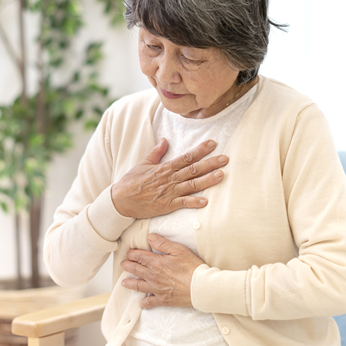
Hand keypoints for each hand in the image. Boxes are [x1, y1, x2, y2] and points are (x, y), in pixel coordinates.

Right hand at [110, 138, 227, 218]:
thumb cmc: (131, 182)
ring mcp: (169, 192)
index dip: (201, 150)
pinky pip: (183, 203)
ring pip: (192, 185)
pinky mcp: (166, 205)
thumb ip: (156, 152)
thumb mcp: (143, 163)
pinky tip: (205, 202)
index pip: (187, 156)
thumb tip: (165, 140)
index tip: (213, 144)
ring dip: (207, 180)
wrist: (120, 200)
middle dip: (211, 163)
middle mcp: (169, 178)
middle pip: (194, 169)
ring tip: (221, 175)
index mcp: (165, 168)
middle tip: (225, 159)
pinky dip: (194, 202)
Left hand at [121, 234, 205, 308]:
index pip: (140, 257)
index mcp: (156, 263)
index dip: (133, 254)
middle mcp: (153, 276)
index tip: (129, 253)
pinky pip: (150, 303)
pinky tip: (141, 303)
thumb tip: (150, 237)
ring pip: (139, 286)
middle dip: (128, 266)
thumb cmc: (192, 267)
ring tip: (124, 282)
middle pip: (137, 270)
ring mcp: (157, 289)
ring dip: (130, 283)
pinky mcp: (163, 300)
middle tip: (123, 264)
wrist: (200, 287)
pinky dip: (144, 303)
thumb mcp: (179, 250)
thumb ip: (163, 243)